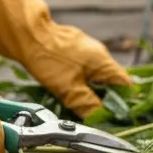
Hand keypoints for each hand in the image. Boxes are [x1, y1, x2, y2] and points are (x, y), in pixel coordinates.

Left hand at [0, 0, 130, 117]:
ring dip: (92, 90)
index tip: (119, 116)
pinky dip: (80, 80)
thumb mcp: (69, 89)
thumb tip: (103, 119)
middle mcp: (99, 54)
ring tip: (81, 104)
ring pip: (96, 75)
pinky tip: (68, 88)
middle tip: (98, 115)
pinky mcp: (73, 48)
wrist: (27, 33)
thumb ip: (88, 105)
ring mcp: (86, 49)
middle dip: (106, 99)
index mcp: (104, 63)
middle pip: (112, 81)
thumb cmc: (48, 59)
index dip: (126, 102)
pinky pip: (83, 68)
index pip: (126, 85)